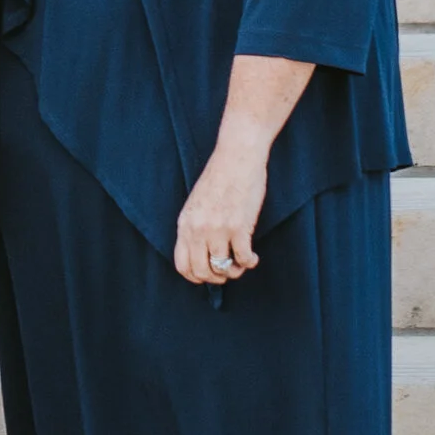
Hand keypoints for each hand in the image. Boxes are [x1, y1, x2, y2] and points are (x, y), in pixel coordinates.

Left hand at [173, 132, 268, 287]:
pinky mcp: (239, 226)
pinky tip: (253, 257)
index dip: (195, 277)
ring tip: (241, 263)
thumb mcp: (196, 203)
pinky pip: (243, 259)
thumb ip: (195, 227)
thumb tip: (201, 253)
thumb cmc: (220, 177)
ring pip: (222, 268)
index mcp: (185, 223)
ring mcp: (218, 229)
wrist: (237, 156)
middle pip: (201, 272)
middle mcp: (198, 229)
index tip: (208, 275)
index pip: (182, 265)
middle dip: (216, 278)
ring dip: (235, 271)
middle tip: (227, 271)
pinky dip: (250, 262)